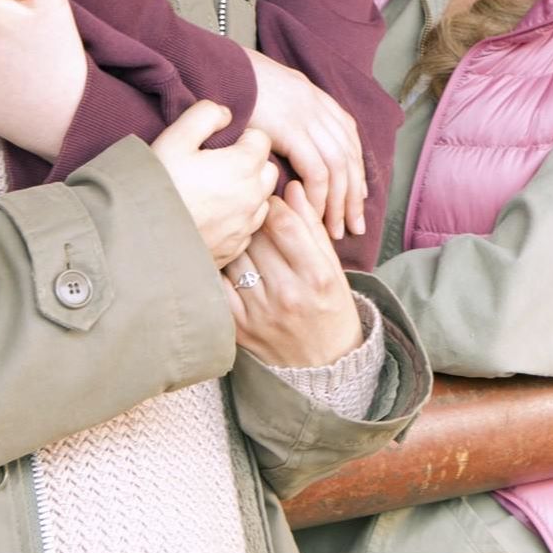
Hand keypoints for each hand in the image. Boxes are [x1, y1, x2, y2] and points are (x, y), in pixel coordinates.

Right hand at [151, 99, 279, 266]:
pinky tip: (211, 217)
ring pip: (261, 201)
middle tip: (218, 166)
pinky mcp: (233, 250)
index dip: (241, 137)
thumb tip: (225, 115)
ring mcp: (244, 227)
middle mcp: (252, 198)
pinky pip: (247, 229)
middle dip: (251, 164)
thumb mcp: (175, 137)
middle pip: (268, 170)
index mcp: (243, 166)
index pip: (261, 140)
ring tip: (214, 192)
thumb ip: (205, 115)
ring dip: (247, 193)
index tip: (218, 145)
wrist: (138, 237)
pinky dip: (236, 220)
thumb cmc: (156, 184)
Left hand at [228, 181, 367, 368]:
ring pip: (234, 257)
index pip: (283, 223)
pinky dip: (220, 269)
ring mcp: (260, 312)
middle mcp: (288, 294)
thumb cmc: (331, 309)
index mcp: (317, 276)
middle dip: (250, 220)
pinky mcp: (239, 327)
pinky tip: (228, 263)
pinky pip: (219, 285)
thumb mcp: (333, 268)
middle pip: (255, 237)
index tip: (269, 200)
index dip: (272, 203)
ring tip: (239, 238)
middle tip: (250, 216)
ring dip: (234, 243)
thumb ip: (312, 226)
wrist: (323, 365)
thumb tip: (292, 187)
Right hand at [244, 51, 367, 240]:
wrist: (216, 65)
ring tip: (336, 230)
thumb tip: (296, 145)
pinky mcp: (291, 129)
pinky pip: (316, 170)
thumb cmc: (236, 86)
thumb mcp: (273, 97)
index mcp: (317, 99)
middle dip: (355, 195)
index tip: (357, 199)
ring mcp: (307, 116)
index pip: (350, 141)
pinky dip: (318, 195)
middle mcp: (318, 107)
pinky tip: (313, 214)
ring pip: (338, 167)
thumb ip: (290, 118)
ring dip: (339, 203)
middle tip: (355, 226)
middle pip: (350, 157)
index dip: (356, 173)